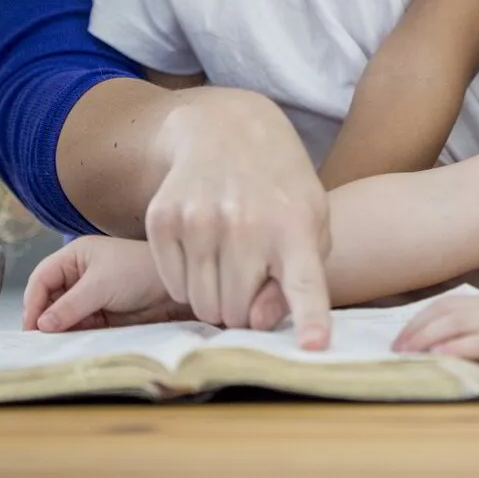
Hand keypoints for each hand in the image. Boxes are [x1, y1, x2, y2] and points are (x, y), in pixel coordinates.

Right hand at [23, 236, 189, 331]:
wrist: (177, 287)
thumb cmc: (140, 271)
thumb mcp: (101, 285)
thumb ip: (70, 305)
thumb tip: (42, 325)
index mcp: (75, 256)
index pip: (42, 278)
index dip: (33, 301)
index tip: (31, 326)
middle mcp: (79, 274)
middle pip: (49, 298)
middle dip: (44, 318)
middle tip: (39, 341)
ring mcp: (90, 295)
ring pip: (63, 315)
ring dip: (59, 329)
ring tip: (55, 345)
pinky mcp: (101, 314)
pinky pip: (79, 326)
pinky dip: (74, 335)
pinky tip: (73, 344)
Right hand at [144, 91, 332, 347]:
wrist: (227, 130)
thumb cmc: (279, 188)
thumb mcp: (310, 223)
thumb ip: (299, 278)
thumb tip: (257, 321)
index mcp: (294, 226)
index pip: (305, 283)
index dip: (311, 318)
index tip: (315, 347)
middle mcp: (245, 223)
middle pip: (236, 313)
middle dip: (242, 310)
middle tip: (248, 280)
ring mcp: (199, 219)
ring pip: (201, 305)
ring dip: (214, 297)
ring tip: (227, 260)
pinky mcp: (163, 219)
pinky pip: (172, 285)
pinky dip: (187, 280)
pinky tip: (202, 247)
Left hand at [392, 293, 478, 381]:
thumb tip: (471, 343)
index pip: (450, 302)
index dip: (422, 316)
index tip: (403, 332)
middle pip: (446, 310)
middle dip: (415, 327)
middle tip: (393, 345)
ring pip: (456, 323)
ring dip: (426, 337)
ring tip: (405, 351)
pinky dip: (456, 346)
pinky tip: (439, 354)